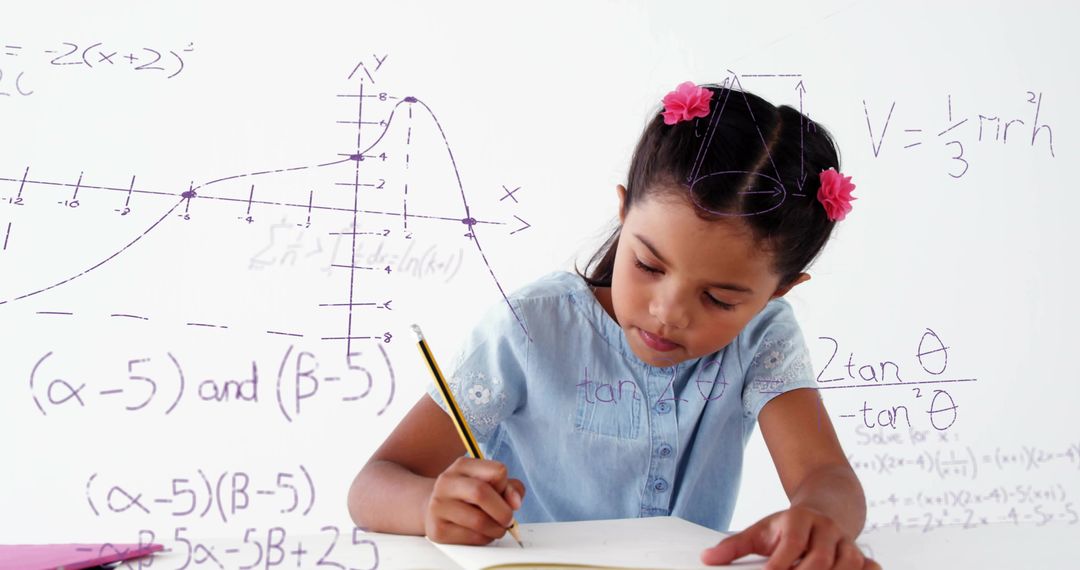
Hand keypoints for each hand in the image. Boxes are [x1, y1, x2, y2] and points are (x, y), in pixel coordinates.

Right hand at [424, 456, 525, 544]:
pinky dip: (485, 539)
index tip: (508, 499)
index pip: (497, 471)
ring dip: (496, 529)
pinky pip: (471, 538)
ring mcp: (438, 506)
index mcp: (462, 466)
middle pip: (481, 493)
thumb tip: (515, 502)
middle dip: (503, 511)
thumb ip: (510, 488)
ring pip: (478, 520)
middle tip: (508, 520)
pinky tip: (482, 534)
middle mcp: (446, 482)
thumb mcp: (490, 484)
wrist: (435, 510)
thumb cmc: (469, 497)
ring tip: (496, 528)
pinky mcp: (437, 530)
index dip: (508, 488)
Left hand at [700, 506, 879, 568]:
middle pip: (820, 559)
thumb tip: (706, 558)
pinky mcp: (860, 555)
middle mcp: (826, 529)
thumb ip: (734, 546)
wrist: (827, 507)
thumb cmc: (788, 526)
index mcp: (799, 519)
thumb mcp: (760, 530)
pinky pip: (869, 568)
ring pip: (847, 565)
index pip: (791, 544)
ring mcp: (846, 542)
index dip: (781, 563)